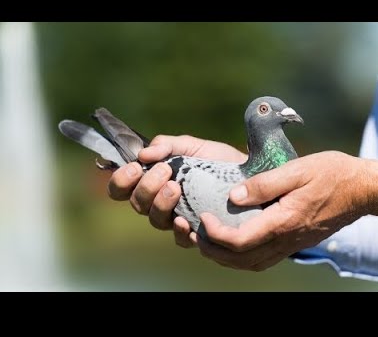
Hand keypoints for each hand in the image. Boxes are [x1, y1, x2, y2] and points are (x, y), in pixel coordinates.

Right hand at [107, 135, 246, 246]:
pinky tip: (184, 220)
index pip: (122, 188)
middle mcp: (160, 202)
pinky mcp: (196, 232)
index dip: (120, 181)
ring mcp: (177, 218)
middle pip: (137, 203)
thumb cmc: (218, 161)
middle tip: (165, 170)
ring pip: (155, 220)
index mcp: (154, 181)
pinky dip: (178, 230)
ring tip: (176, 187)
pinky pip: (179, 238)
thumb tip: (143, 153)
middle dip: (146, 186)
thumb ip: (167, 145)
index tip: (134, 167)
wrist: (249, 176)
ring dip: (161, 203)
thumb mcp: (193, 147)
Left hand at [192, 151, 371, 270]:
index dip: (215, 233)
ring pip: (253, 264)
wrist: (364, 190)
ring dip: (228, 258)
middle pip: (242, 260)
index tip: (203, 216)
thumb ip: (263, 184)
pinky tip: (238, 243)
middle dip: (214, 251)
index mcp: (284, 221)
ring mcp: (294, 244)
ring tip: (211, 243)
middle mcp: (287, 239)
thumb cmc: (332, 174)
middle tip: (197, 235)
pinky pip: (266, 258)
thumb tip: (233, 196)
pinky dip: (245, 257)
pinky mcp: (298, 242)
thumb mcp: (297, 170)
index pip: (240, 241)